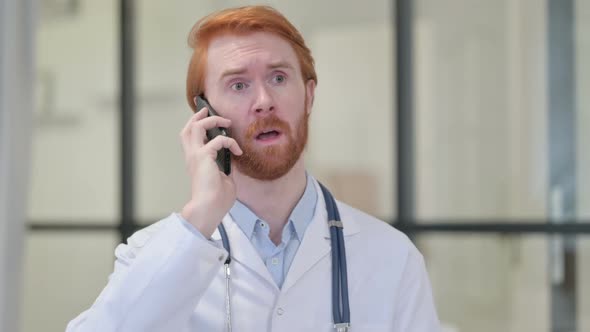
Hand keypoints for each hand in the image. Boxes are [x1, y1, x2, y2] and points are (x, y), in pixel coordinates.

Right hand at [179, 107, 242, 237]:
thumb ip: (225, 167)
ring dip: (212, 121)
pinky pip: (219, 140)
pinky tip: (238, 151)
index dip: (198, 127)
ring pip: (196, 127)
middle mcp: (192, 156)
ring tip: (226, 122)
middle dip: (198, 117)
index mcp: (195, 162)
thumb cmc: (216, 200)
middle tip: (208, 110)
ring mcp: (195, 155)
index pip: (191, 139)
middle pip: (188, 129)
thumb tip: (233, 159)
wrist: (209, 208)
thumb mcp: (224, 179)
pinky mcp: (204, 156)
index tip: (210, 122)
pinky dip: (230, 142)